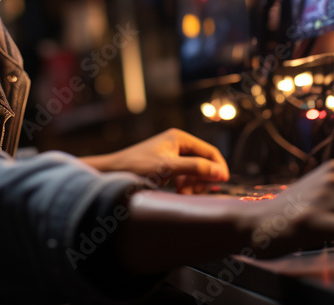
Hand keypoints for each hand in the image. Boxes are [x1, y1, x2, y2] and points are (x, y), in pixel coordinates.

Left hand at [81, 128, 229, 192]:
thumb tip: (220, 173)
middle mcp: (177, 143)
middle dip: (202, 178)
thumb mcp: (168, 168)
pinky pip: (184, 175)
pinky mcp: (165, 165)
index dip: (218, 167)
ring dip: (193, 184)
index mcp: (180, 137)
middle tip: (194, 193)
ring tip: (184, 195)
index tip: (222, 183)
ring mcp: (171, 154)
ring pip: (194, 170)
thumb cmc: (136, 167)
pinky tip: (178, 192)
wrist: (111, 173)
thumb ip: (195, 168)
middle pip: (203, 161)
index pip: (210, 151)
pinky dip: (185, 185)